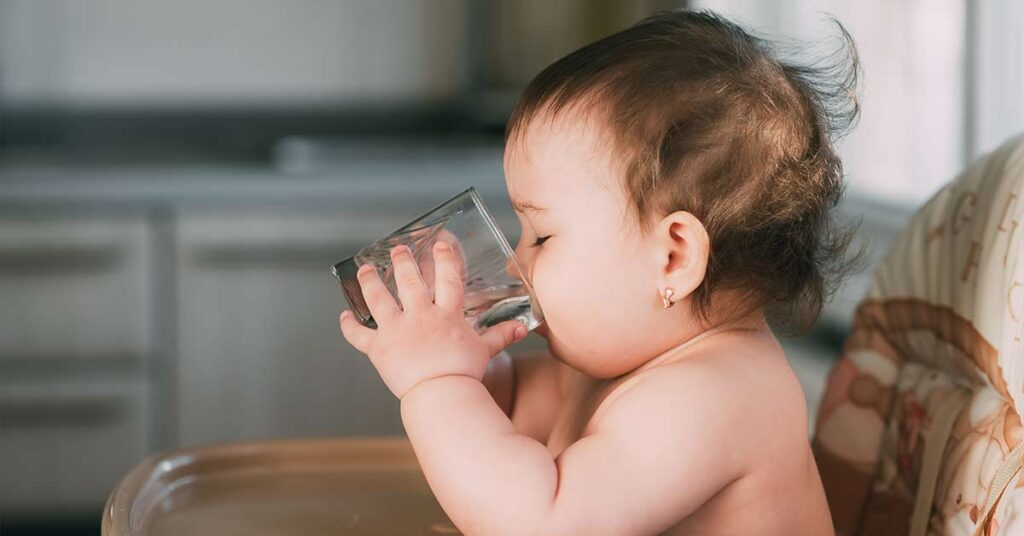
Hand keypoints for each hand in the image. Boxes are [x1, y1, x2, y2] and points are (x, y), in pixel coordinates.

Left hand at [339, 241, 528, 399]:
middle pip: (409, 281)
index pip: (447, 278)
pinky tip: (344, 316)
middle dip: (402, 261)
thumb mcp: (484, 351)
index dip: (444, 258)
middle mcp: (420, 316)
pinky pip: (359, 335)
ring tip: (365, 270)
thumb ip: (500, 336)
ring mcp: (397, 331)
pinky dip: (349, 326)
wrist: (441, 395)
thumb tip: (522, 327)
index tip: (440, 243)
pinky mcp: (379, 349)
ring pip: (378, 299)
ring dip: (369, 282)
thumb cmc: (463, 374)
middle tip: (396, 249)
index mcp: (446, 315)